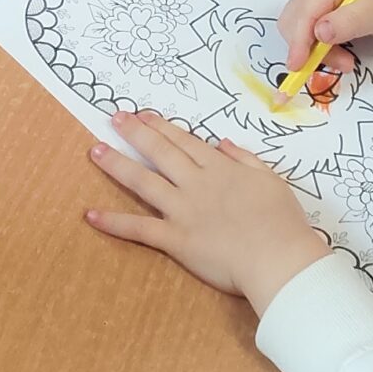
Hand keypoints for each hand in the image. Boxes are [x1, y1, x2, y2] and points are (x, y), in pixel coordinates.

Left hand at [83, 112, 328, 314]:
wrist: (277, 257)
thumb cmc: (281, 222)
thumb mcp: (270, 180)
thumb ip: (245, 159)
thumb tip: (222, 143)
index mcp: (219, 169)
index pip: (185, 141)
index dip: (162, 126)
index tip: (143, 114)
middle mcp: (196, 183)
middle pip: (160, 152)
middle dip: (135, 133)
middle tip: (114, 117)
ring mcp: (182, 210)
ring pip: (143, 181)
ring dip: (117, 164)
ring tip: (95, 150)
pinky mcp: (175, 239)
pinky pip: (139, 228)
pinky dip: (114, 222)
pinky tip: (90, 214)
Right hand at [279, 0, 372, 79]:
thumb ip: (352, 21)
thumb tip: (319, 33)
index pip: (305, 11)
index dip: (298, 41)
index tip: (298, 67)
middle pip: (295, 20)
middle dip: (308, 48)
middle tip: (343, 64)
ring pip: (297, 27)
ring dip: (314, 50)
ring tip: (345, 60)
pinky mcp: (319, 4)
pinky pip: (306, 29)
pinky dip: (317, 46)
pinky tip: (339, 51)